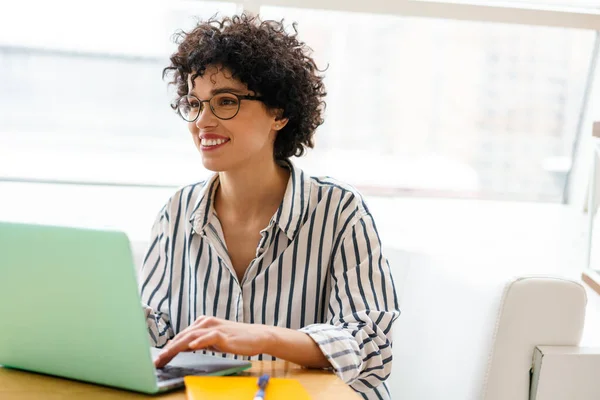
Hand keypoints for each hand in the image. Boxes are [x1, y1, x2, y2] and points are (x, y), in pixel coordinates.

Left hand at [153, 316, 273, 367]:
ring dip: (177, 347)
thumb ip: (201, 341)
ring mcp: (214, 327)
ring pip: (191, 336)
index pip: (182, 336)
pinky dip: (199, 342)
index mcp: (203, 323)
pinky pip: (209, 337)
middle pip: (183, 336)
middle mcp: (206, 322)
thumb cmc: (236, 339)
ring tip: (166, 355)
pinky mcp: (223, 334)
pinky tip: (191, 347)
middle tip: (157, 361)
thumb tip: (185, 348)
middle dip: (168, 349)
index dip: (169, 347)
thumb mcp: (214, 340)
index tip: (159, 359)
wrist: (257, 336)